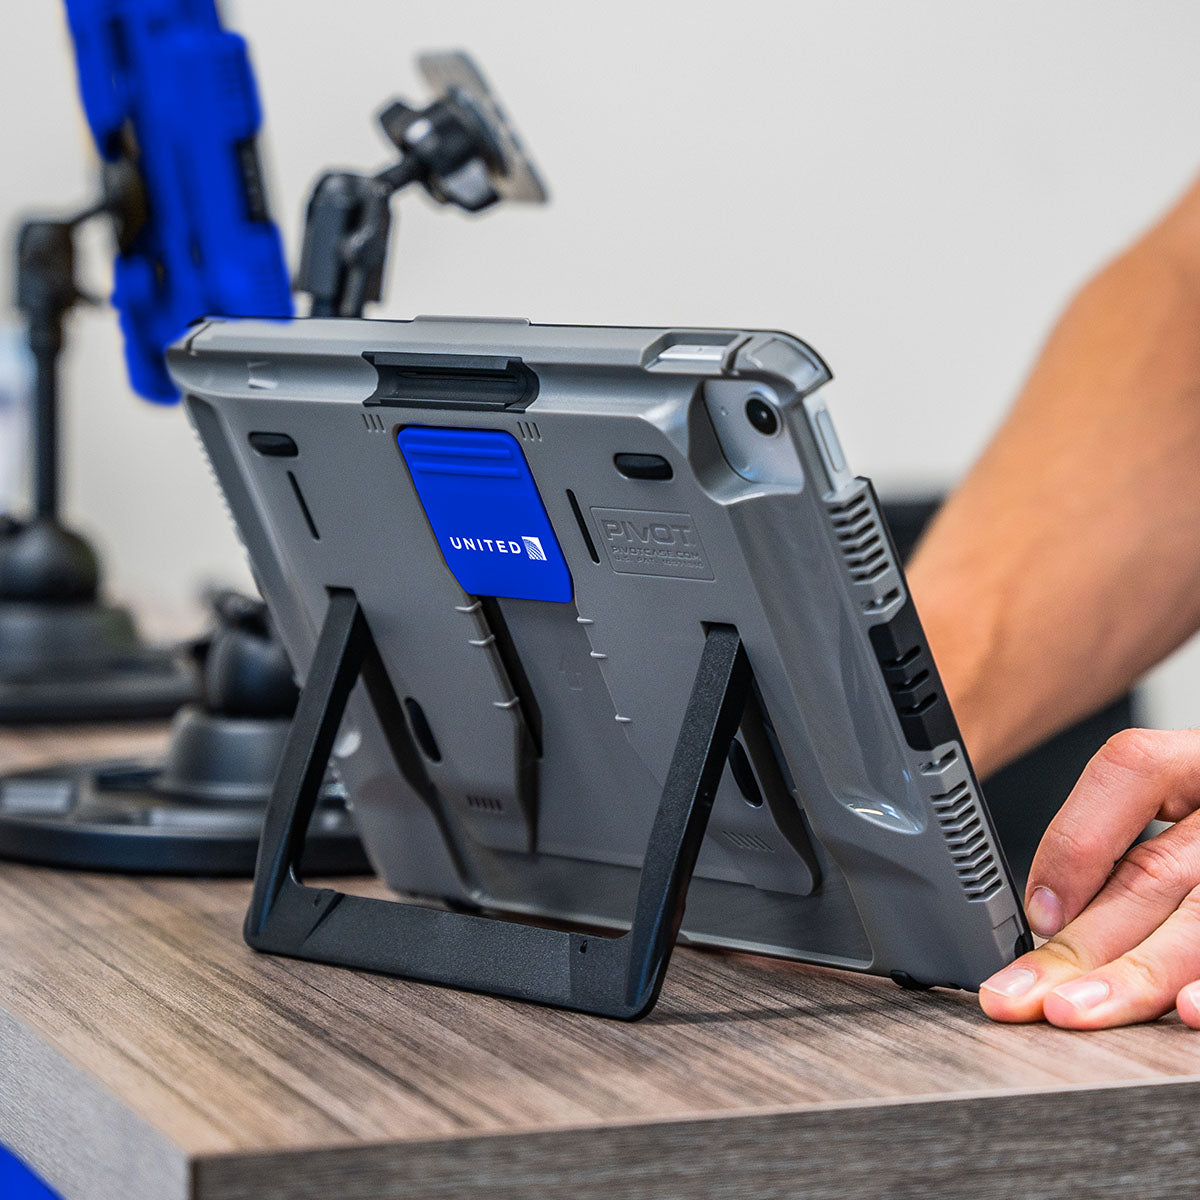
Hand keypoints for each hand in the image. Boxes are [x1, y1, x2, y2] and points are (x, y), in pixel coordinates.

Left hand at [979, 729, 1199, 1028]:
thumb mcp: (1188, 795)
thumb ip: (1125, 834)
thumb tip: (1050, 911)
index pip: (1128, 770)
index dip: (1075, 840)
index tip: (1034, 912)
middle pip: (1156, 871)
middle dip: (1080, 944)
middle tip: (1019, 996)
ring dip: (1138, 977)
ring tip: (1077, 1012)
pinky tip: (1190, 1012)